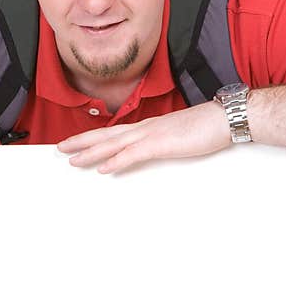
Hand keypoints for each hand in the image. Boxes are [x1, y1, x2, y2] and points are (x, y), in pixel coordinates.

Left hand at [57, 100, 231, 173]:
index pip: (115, 132)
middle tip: (60, 148)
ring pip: (114, 144)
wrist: (225, 117)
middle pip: (106, 135)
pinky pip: (133, 154)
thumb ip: (164, 141)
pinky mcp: (161, 144)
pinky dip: (116, 161)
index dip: (93, 137)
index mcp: (149, 126)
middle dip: (82, 141)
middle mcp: (145, 128)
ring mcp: (152, 135)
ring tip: (72, 159)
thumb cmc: (207, 126)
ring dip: (91, 152)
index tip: (76, 141)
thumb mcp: (179, 135)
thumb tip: (154, 149)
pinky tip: (103, 168)